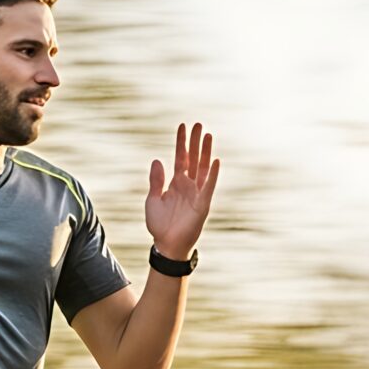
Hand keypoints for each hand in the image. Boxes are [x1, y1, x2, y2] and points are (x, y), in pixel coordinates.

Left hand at [144, 122, 220, 261]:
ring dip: (205, 152)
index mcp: (176, 182)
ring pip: (202, 168)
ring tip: (208, 135)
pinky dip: (212, 174)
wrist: (166, 244)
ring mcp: (197, 193)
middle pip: (194, 158)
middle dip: (196, 141)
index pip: (181, 157)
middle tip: (199, 124)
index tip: (183, 126)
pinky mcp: (202, 204)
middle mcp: (188, 185)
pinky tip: (214, 160)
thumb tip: (157, 160)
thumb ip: (156, 180)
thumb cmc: (160, 224)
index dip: (182, 142)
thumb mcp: (153, 199)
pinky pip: (208, 186)